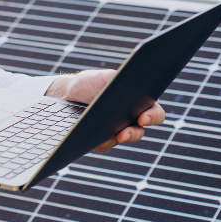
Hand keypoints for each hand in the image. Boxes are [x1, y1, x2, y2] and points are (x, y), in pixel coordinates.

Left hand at [44, 69, 165, 152]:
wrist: (66, 94)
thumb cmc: (90, 83)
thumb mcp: (106, 77)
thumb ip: (122, 79)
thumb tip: (139, 80)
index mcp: (137, 103)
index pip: (154, 112)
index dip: (153, 116)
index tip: (143, 117)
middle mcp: (130, 120)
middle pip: (141, 131)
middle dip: (135, 132)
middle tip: (124, 133)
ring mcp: (116, 132)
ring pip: (123, 139)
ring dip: (121, 137)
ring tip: (115, 135)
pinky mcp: (101, 141)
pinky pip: (104, 145)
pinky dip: (101, 141)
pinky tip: (94, 137)